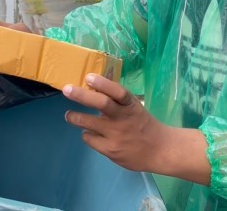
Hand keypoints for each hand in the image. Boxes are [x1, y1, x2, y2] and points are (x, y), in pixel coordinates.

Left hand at [63, 74, 210, 184]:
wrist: (159, 150)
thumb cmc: (142, 124)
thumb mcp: (134, 108)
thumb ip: (117, 101)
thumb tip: (92, 87)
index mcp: (131, 105)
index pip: (118, 91)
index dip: (103, 83)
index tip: (89, 77)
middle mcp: (123, 118)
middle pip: (102, 103)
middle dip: (82, 95)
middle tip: (67, 90)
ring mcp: (116, 135)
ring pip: (89, 123)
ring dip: (75, 117)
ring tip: (69, 115)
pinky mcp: (110, 150)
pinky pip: (90, 139)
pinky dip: (86, 134)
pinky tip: (89, 132)